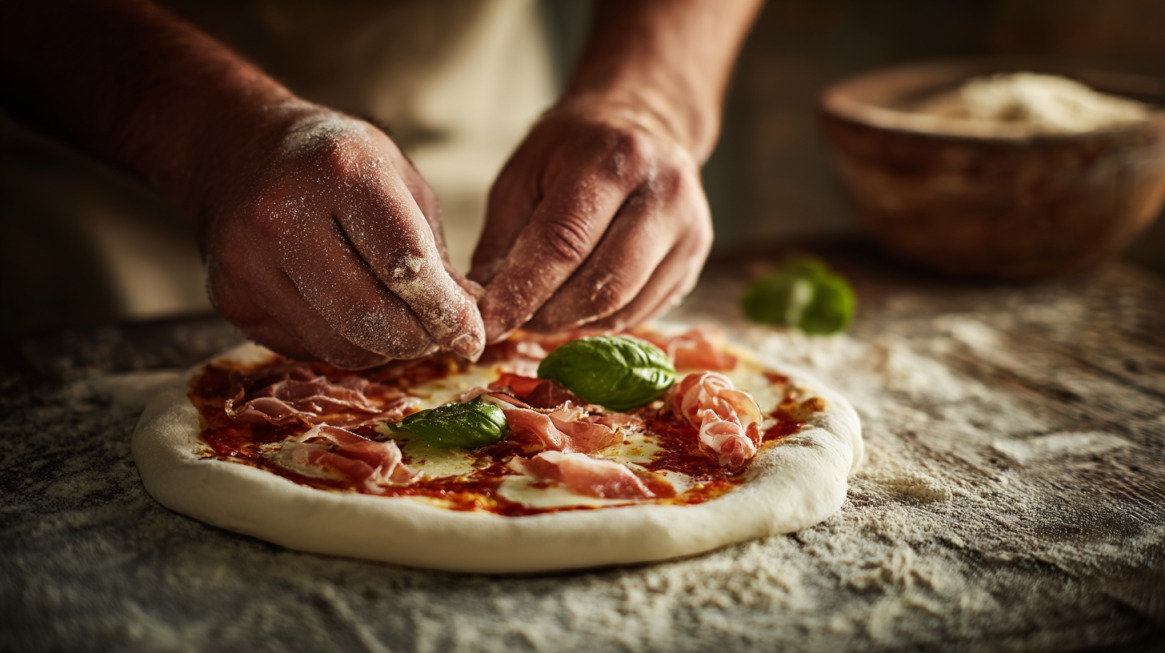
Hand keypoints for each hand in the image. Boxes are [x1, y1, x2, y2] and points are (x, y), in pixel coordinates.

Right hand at [196, 105, 484, 368]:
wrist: (237, 152)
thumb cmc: (336, 164)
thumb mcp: (397, 178)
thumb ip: (433, 250)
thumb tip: (466, 324)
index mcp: (340, 171)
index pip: (405, 264)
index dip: (446, 311)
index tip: (469, 335)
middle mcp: (282, 216)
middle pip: (369, 317)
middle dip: (418, 340)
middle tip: (440, 339)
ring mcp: (246, 262)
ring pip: (338, 346)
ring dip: (384, 351)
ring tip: (403, 328)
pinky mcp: (230, 299)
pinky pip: (307, 348)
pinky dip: (345, 346)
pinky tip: (355, 320)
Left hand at [469, 99, 712, 340]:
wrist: (644, 123)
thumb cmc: (573, 150)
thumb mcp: (523, 175)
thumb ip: (502, 241)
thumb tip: (484, 307)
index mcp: (611, 159)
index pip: (563, 243)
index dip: (522, 292)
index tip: (489, 323)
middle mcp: (662, 193)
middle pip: (603, 284)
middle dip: (550, 315)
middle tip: (518, 318)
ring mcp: (688, 227)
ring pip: (625, 306)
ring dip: (575, 323)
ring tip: (545, 311)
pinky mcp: (696, 255)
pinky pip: (645, 310)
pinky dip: (603, 320)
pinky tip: (581, 304)